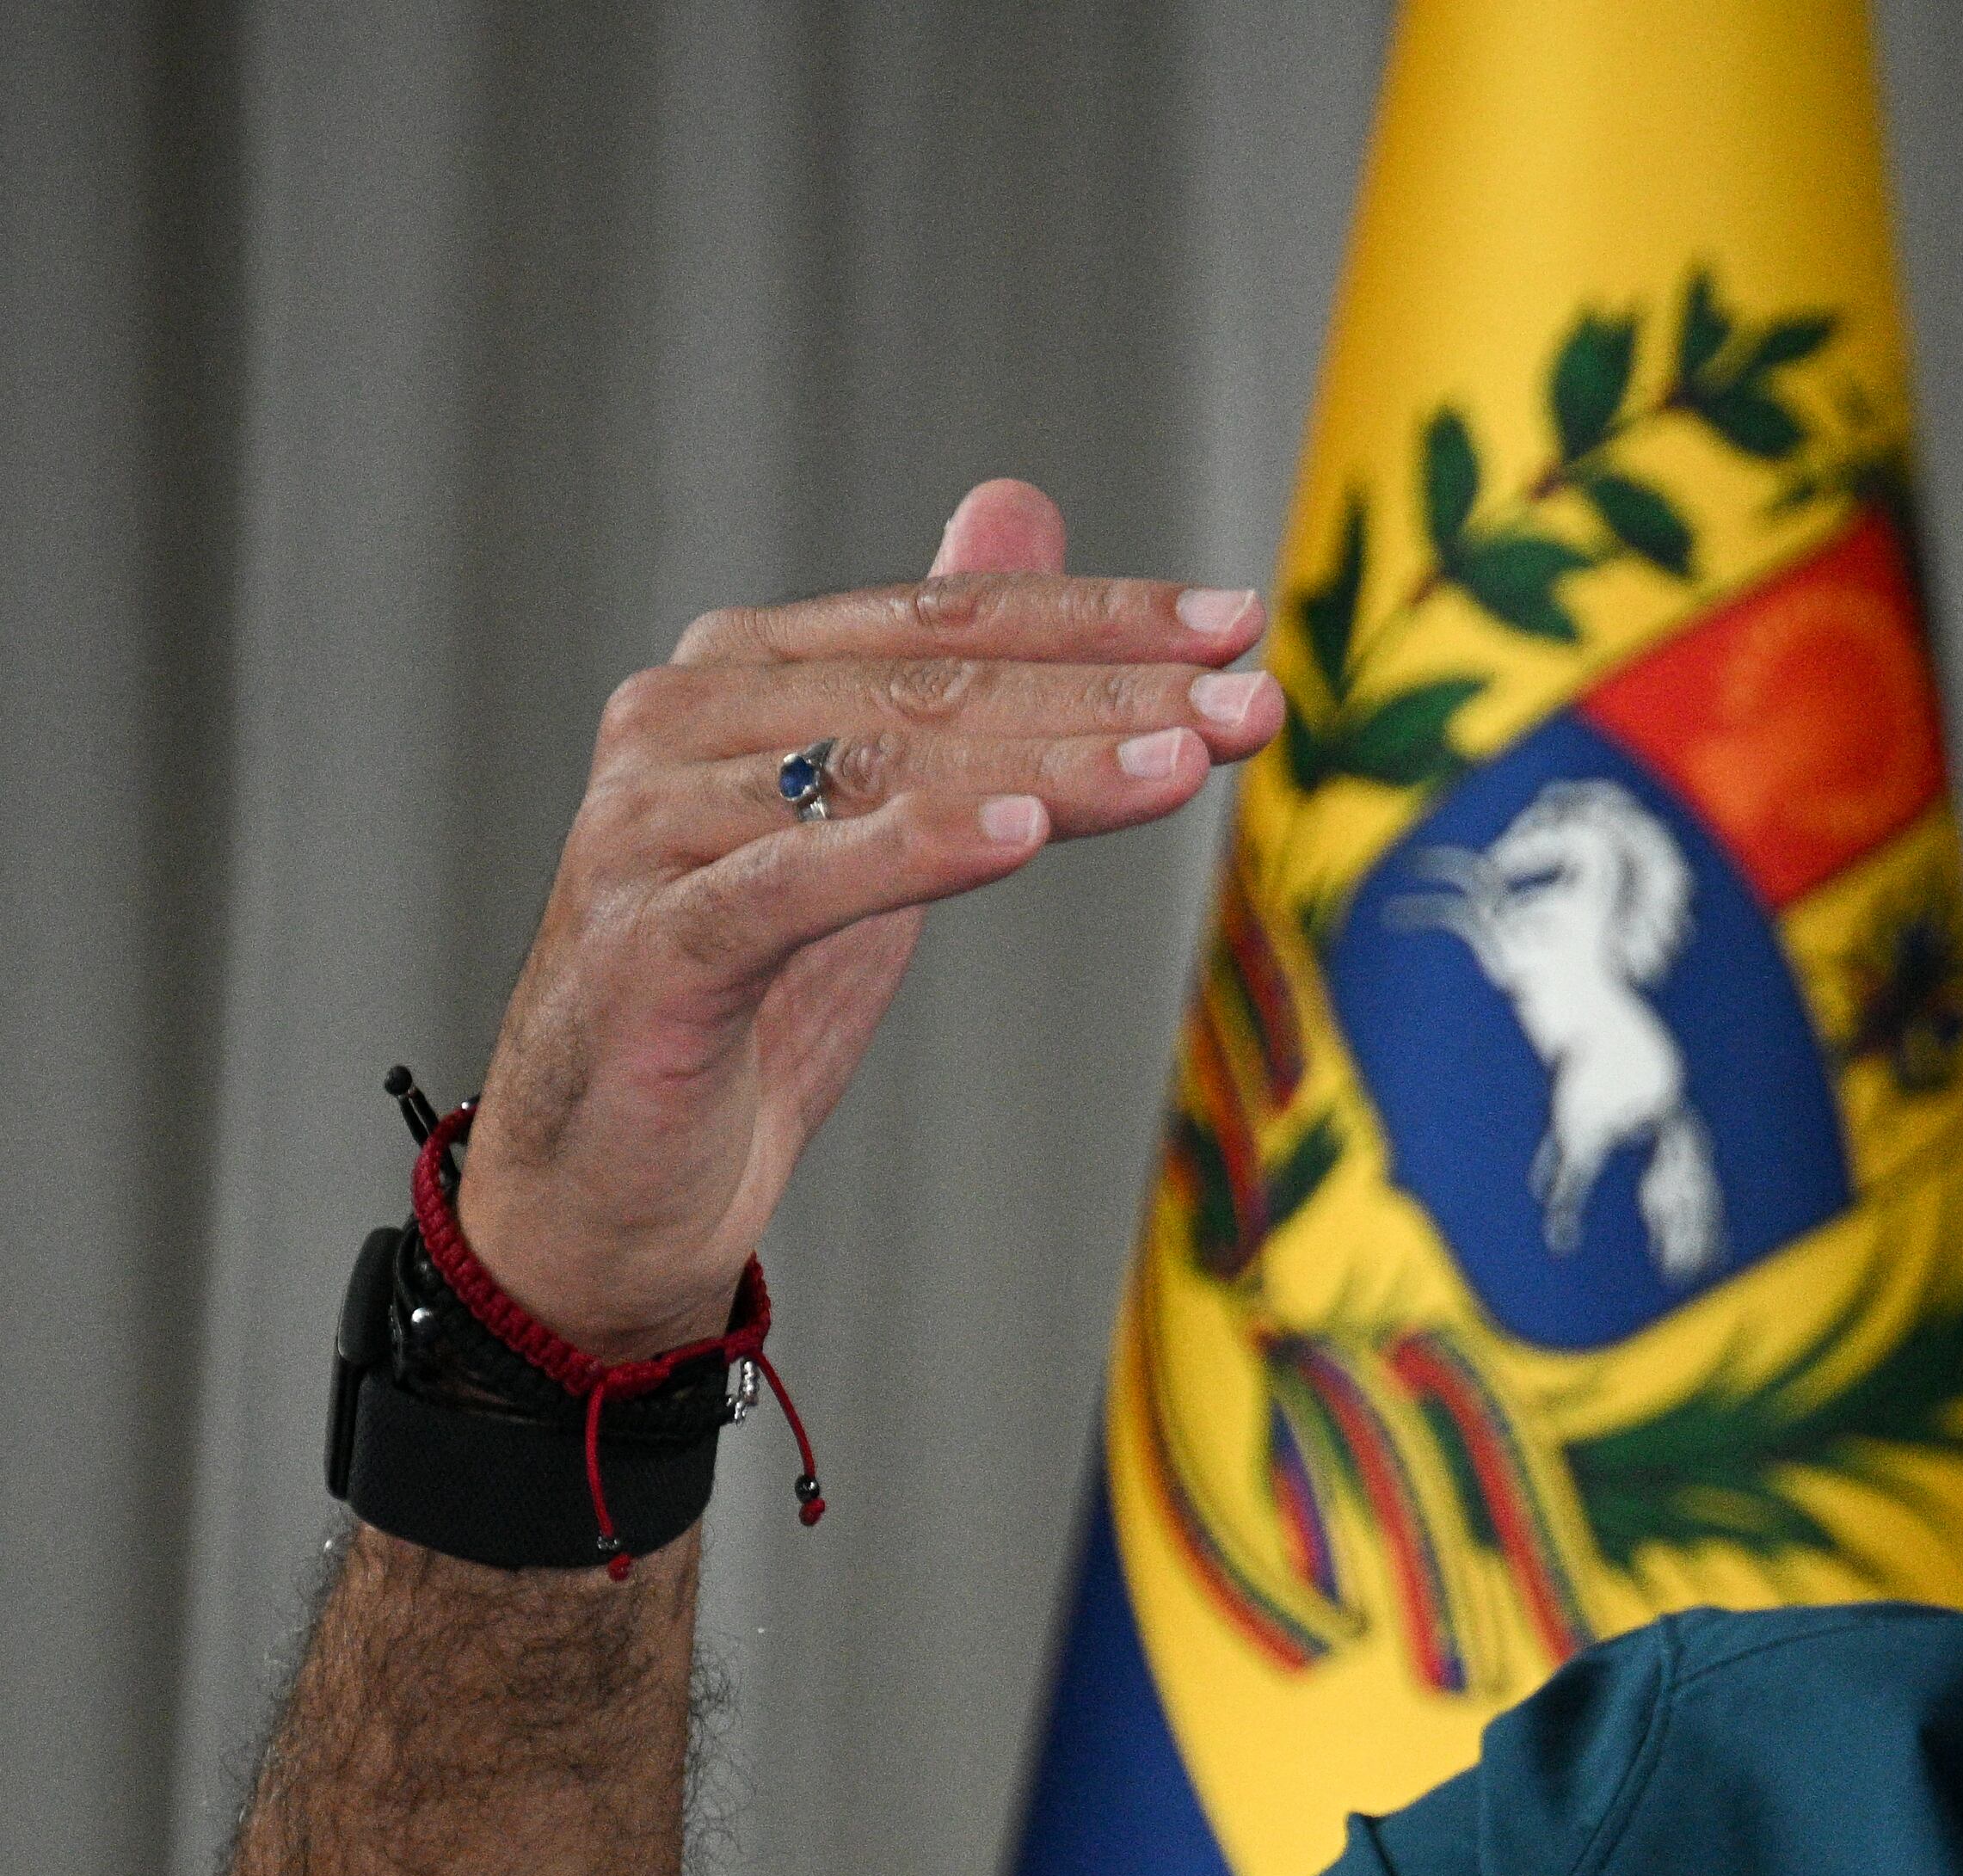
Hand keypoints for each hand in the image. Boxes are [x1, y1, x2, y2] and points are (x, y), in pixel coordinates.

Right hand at [453, 479, 1281, 1356]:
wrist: (609, 1182)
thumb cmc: (743, 991)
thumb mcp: (869, 816)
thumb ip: (940, 671)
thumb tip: (1018, 503)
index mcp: (745, 673)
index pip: (946, 624)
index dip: (1100, 619)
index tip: (1237, 625)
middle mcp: (684, 722)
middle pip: (931, 690)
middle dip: (1109, 693)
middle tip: (1249, 701)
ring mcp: (649, 828)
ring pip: (881, 774)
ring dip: (1049, 765)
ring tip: (1179, 761)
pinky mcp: (649, 946)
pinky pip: (793, 884)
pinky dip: (908, 851)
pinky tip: (1017, 833)